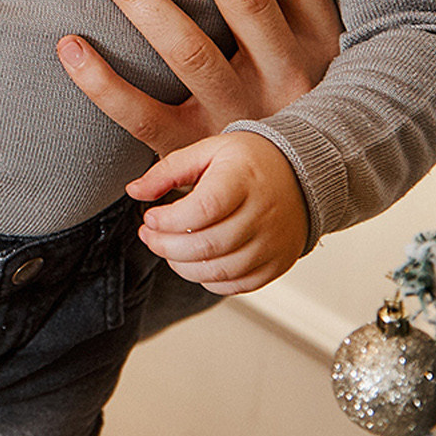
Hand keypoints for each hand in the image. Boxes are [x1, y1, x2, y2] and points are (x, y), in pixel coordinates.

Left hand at [56, 0, 341, 154]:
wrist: (293, 204)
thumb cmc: (294, 104)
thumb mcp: (312, 52)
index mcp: (320, 44)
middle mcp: (287, 80)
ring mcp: (240, 121)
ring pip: (188, 49)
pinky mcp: (195, 156)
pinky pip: (143, 117)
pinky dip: (103, 83)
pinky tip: (68, 44)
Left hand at [128, 128, 308, 293]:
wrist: (300, 174)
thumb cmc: (249, 161)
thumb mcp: (207, 151)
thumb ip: (167, 170)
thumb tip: (134, 190)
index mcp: (244, 179)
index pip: (203, 209)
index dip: (169, 220)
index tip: (150, 217)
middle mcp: (263, 214)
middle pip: (208, 245)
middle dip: (166, 246)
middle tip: (149, 235)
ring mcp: (273, 243)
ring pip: (220, 271)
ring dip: (182, 266)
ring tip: (168, 249)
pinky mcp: (277, 263)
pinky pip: (237, 285)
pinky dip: (208, 280)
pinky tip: (196, 262)